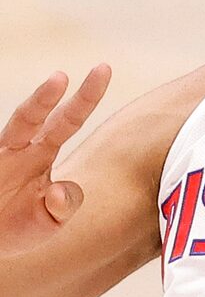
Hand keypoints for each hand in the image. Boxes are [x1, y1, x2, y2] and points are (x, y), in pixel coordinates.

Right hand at [0, 65, 109, 252]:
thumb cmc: (18, 228)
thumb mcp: (49, 222)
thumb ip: (63, 207)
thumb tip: (59, 191)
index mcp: (41, 154)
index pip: (67, 120)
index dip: (86, 98)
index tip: (104, 68)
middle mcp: (19, 150)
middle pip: (38, 116)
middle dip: (52, 92)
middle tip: (69, 72)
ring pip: (17, 125)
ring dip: (36, 104)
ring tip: (56, 81)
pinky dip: (4, 149)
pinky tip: (13, 145)